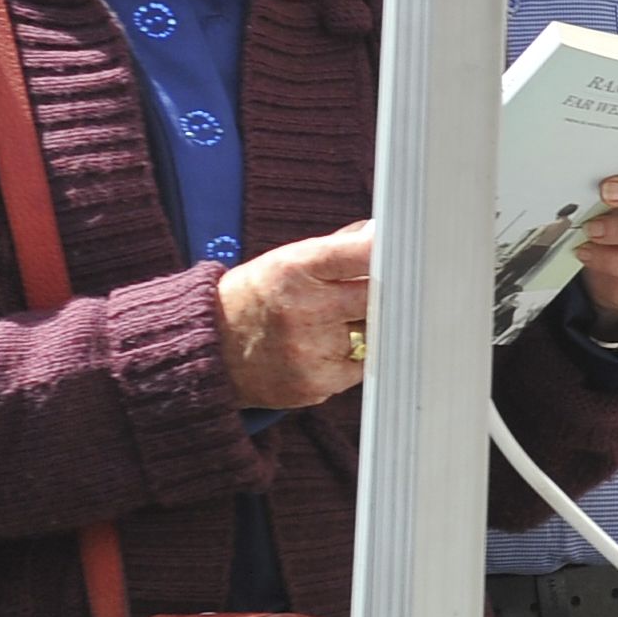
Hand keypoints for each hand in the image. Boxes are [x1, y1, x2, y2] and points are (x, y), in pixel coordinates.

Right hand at [217, 222, 373, 409]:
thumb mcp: (287, 260)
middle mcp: (302, 309)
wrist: (213, 350)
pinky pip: (364, 365)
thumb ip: (340, 247)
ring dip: (373, 324)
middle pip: (378, 296)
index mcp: (293, 269)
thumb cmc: (259, 297)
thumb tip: (387, 232)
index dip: (388, 252)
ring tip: (347, 318)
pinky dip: (358, 355)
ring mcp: (311, 351)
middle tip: (388, 287)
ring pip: (376, 332)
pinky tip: (333, 347)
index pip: (359, 254)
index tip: (404, 251)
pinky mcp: (317, 384)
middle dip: (387, 291)